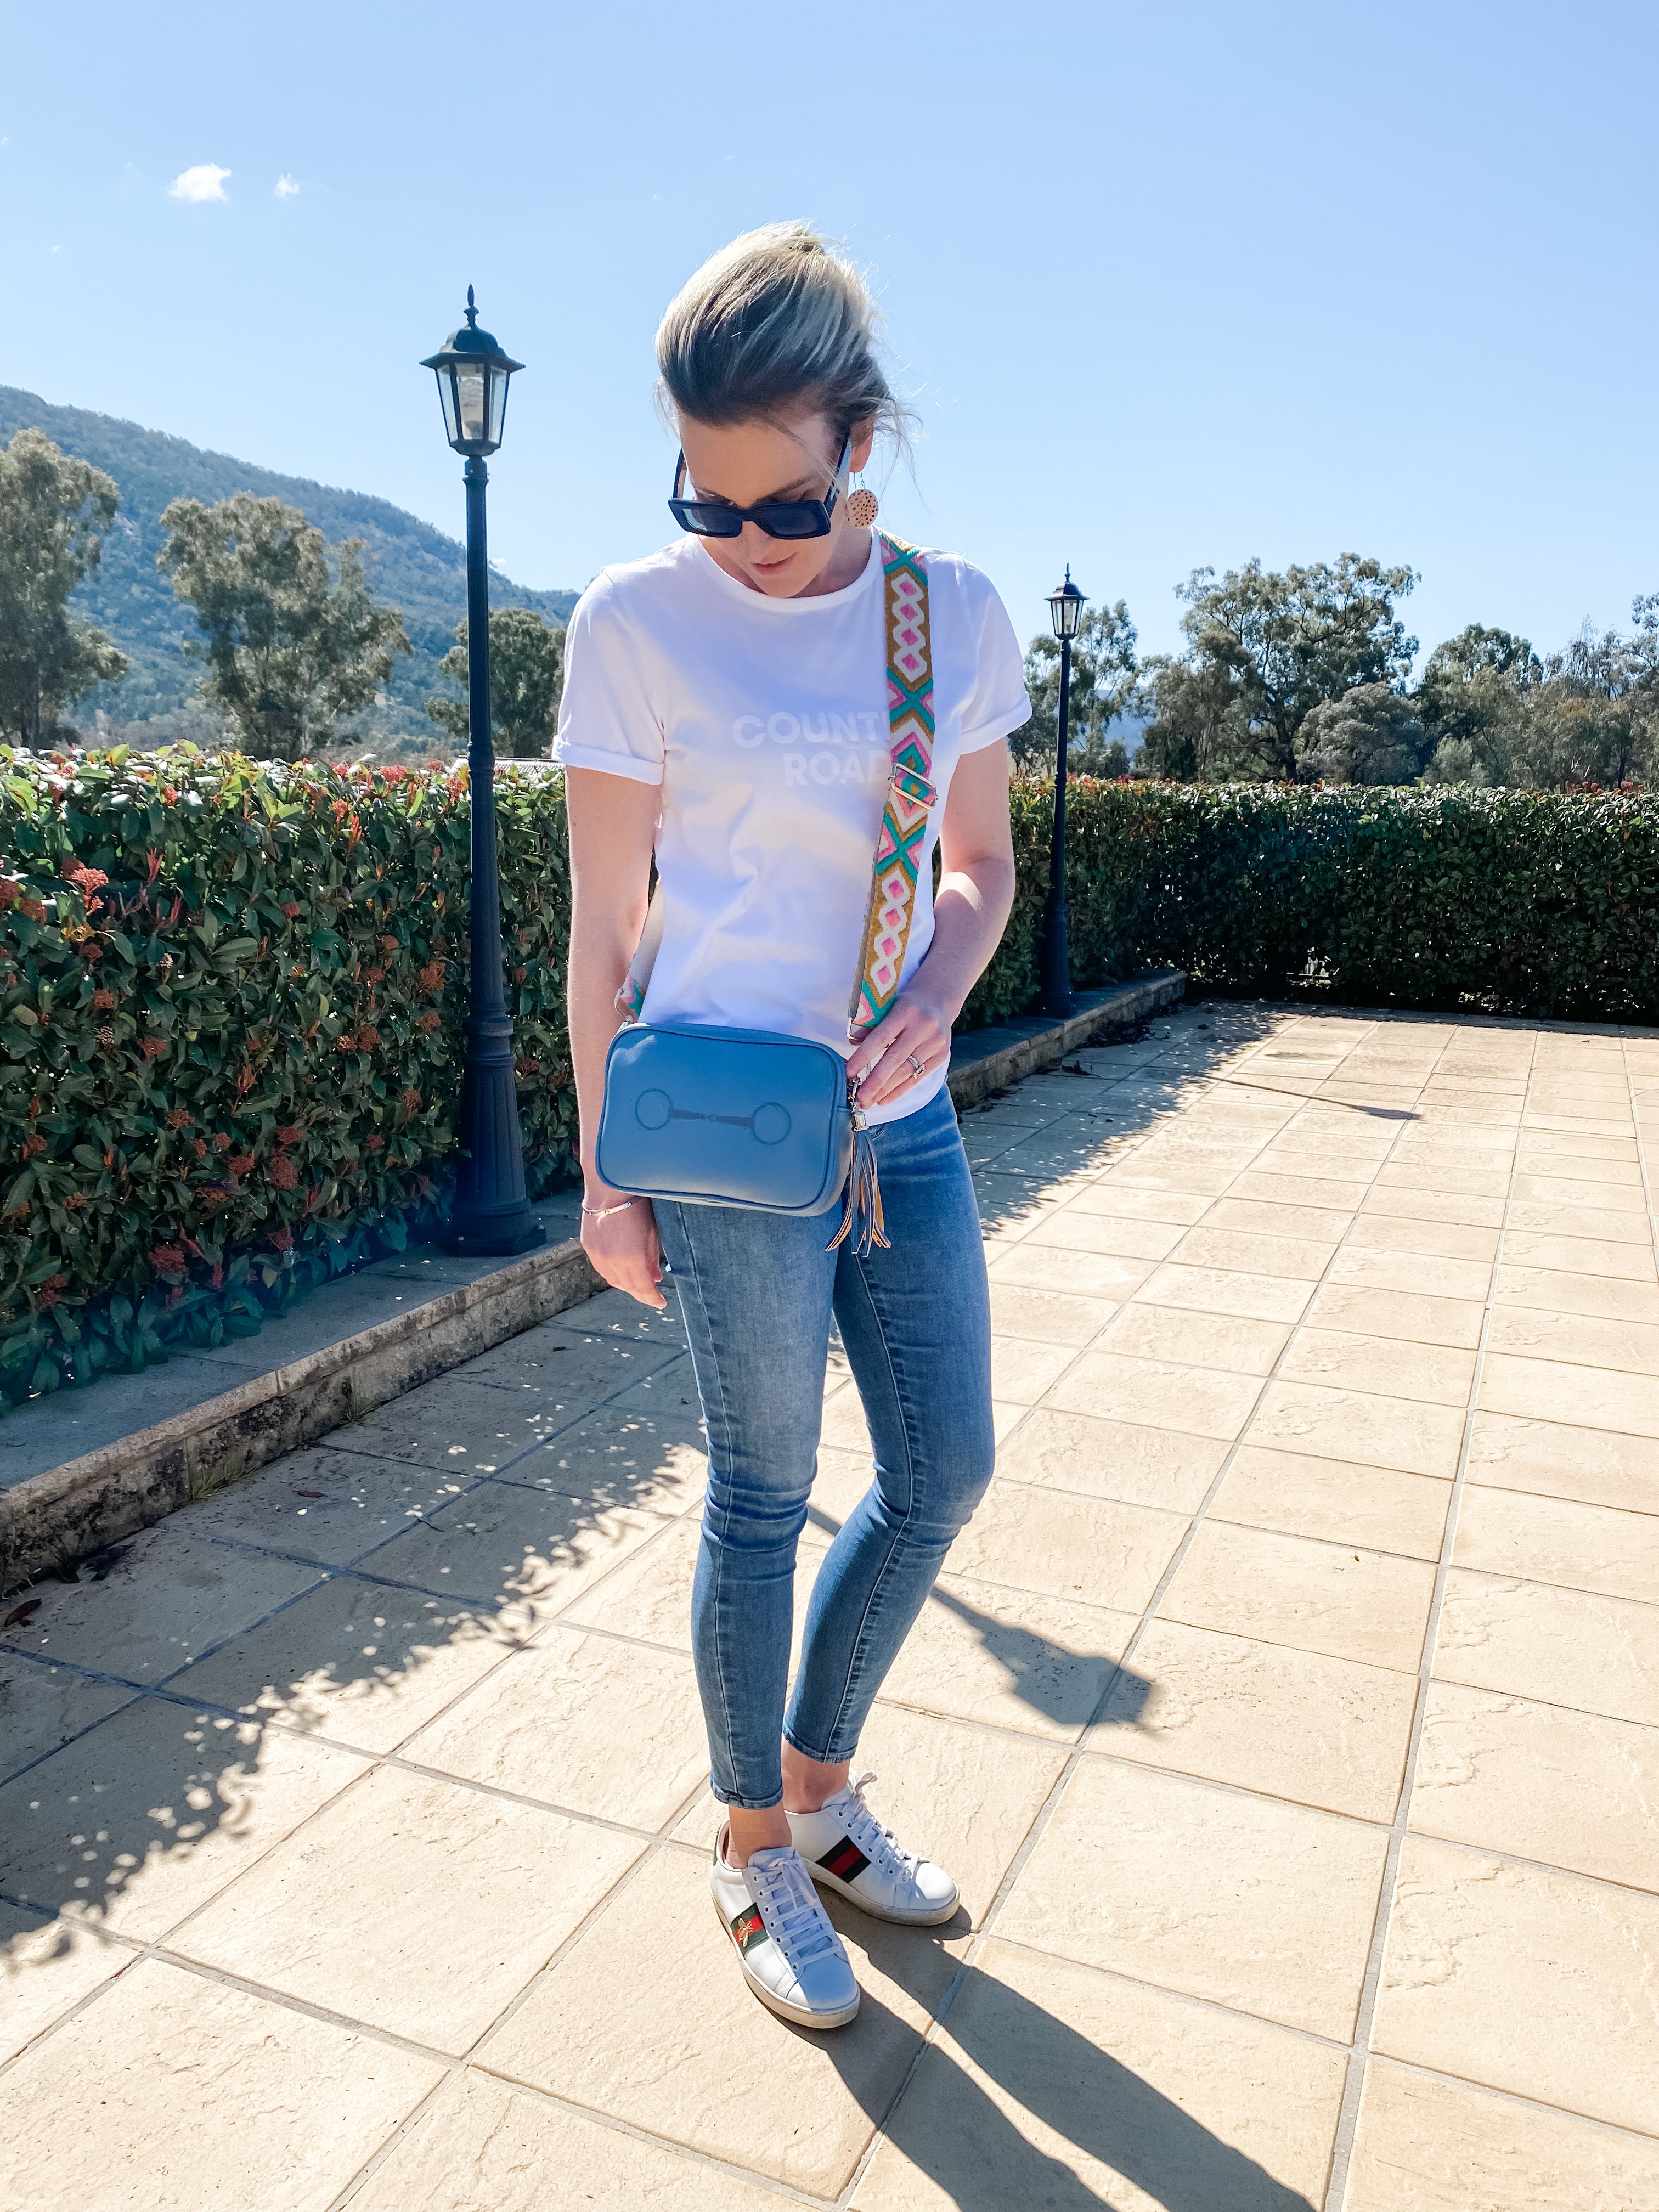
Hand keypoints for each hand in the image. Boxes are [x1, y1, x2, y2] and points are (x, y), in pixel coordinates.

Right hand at [580, 1183, 665, 1308]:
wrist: (609, 1189)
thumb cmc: (636, 1207)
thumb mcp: (652, 1233)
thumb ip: (653, 1259)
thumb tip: (656, 1278)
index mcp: (633, 1258)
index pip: (644, 1288)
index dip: (653, 1298)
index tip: (661, 1303)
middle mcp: (613, 1261)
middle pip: (629, 1287)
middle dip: (641, 1293)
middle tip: (651, 1295)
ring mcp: (599, 1256)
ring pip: (613, 1281)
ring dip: (627, 1286)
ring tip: (637, 1285)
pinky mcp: (589, 1248)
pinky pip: (602, 1270)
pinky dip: (613, 1275)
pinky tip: (621, 1273)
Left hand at [846, 986, 953, 1109]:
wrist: (939, 999)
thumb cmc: (907, 1004)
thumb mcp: (888, 1005)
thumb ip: (872, 1024)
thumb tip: (853, 1042)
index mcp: (905, 1011)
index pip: (881, 1037)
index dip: (864, 1057)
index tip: (849, 1073)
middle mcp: (923, 1028)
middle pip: (895, 1059)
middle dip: (875, 1082)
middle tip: (860, 1098)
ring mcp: (935, 1043)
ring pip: (907, 1071)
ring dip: (886, 1090)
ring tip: (869, 1101)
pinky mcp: (941, 1055)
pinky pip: (918, 1077)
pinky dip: (900, 1090)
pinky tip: (885, 1099)